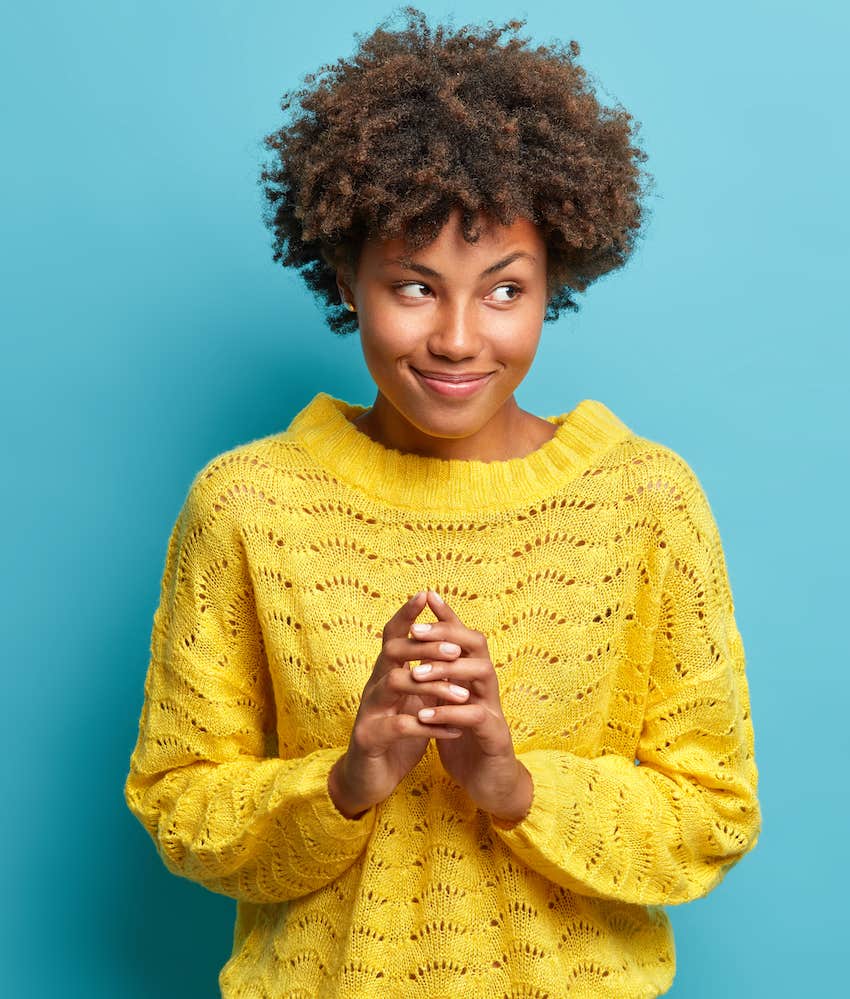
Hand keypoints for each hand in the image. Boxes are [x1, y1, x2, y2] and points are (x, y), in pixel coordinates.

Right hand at [328, 590, 467, 817]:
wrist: (368, 779)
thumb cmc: (395, 736)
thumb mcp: (412, 701)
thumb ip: (424, 676)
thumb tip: (448, 646)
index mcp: (385, 674)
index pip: (392, 635)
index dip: (406, 614)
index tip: (426, 593)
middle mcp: (374, 687)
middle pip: (393, 652)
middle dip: (425, 647)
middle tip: (456, 651)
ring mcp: (369, 712)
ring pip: (395, 684)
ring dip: (431, 686)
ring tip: (462, 695)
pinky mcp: (371, 739)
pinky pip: (400, 726)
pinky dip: (430, 725)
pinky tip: (454, 729)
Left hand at [408, 591, 532, 823]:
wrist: (489, 785)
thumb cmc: (466, 742)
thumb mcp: (447, 705)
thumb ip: (439, 680)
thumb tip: (419, 651)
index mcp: (473, 678)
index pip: (463, 638)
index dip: (448, 616)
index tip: (426, 596)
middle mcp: (487, 688)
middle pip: (477, 645)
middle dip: (448, 634)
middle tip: (418, 632)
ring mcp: (494, 710)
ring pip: (483, 673)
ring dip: (448, 670)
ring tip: (417, 675)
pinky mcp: (495, 738)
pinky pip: (476, 716)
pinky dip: (450, 713)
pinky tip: (426, 715)